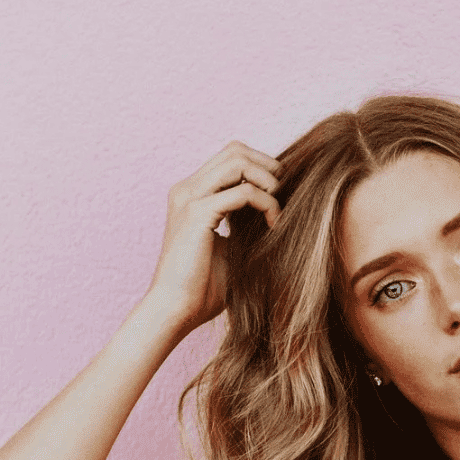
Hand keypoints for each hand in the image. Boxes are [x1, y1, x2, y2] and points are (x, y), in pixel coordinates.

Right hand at [143, 140, 280, 330]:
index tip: (280, 195)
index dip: (261, 168)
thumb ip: (244, 222)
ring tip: (278, 207)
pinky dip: (266, 203)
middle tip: (284, 196)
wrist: (176, 309)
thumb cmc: (202, 287)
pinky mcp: (197, 213)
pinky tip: (273, 224)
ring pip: (238, 161)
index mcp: (191, 194)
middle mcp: (187, 189)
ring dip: (268, 180)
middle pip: (235, 150)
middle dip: (268, 167)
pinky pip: (244, 191)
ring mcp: (190, 198)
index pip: (230, 158)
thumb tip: (278, 209)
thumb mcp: (231, 245)